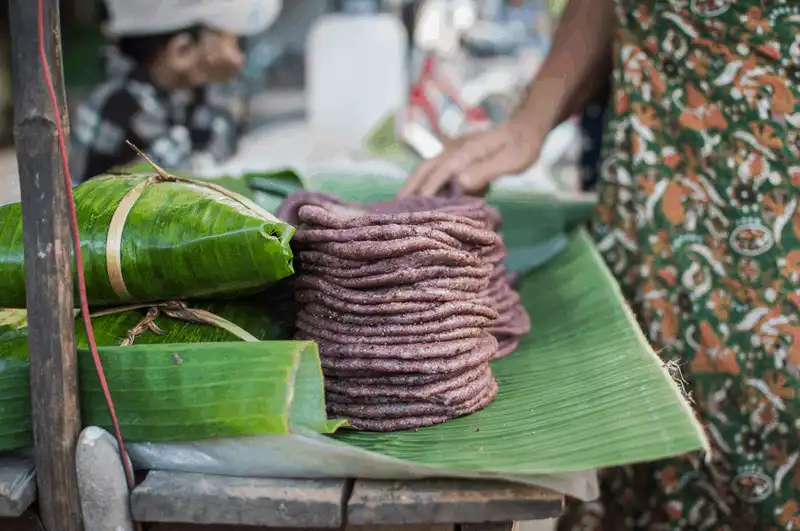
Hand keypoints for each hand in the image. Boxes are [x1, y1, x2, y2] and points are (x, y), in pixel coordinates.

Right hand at [398, 117, 544, 196]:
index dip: (426, 192)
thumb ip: (485, 171)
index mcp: (465, 153)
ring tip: (405, 201)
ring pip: (430, 167)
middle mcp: (455, 149)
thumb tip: (460, 181)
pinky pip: (439, 168)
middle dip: (411, 185)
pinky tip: (428, 193)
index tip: (414, 209)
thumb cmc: (522, 147)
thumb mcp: (510, 161)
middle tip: (396, 205)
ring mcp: (456, 149)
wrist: (527, 127)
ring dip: (416, 182)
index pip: (439, 174)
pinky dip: (429, 180)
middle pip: (426, 168)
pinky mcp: (461, 153)